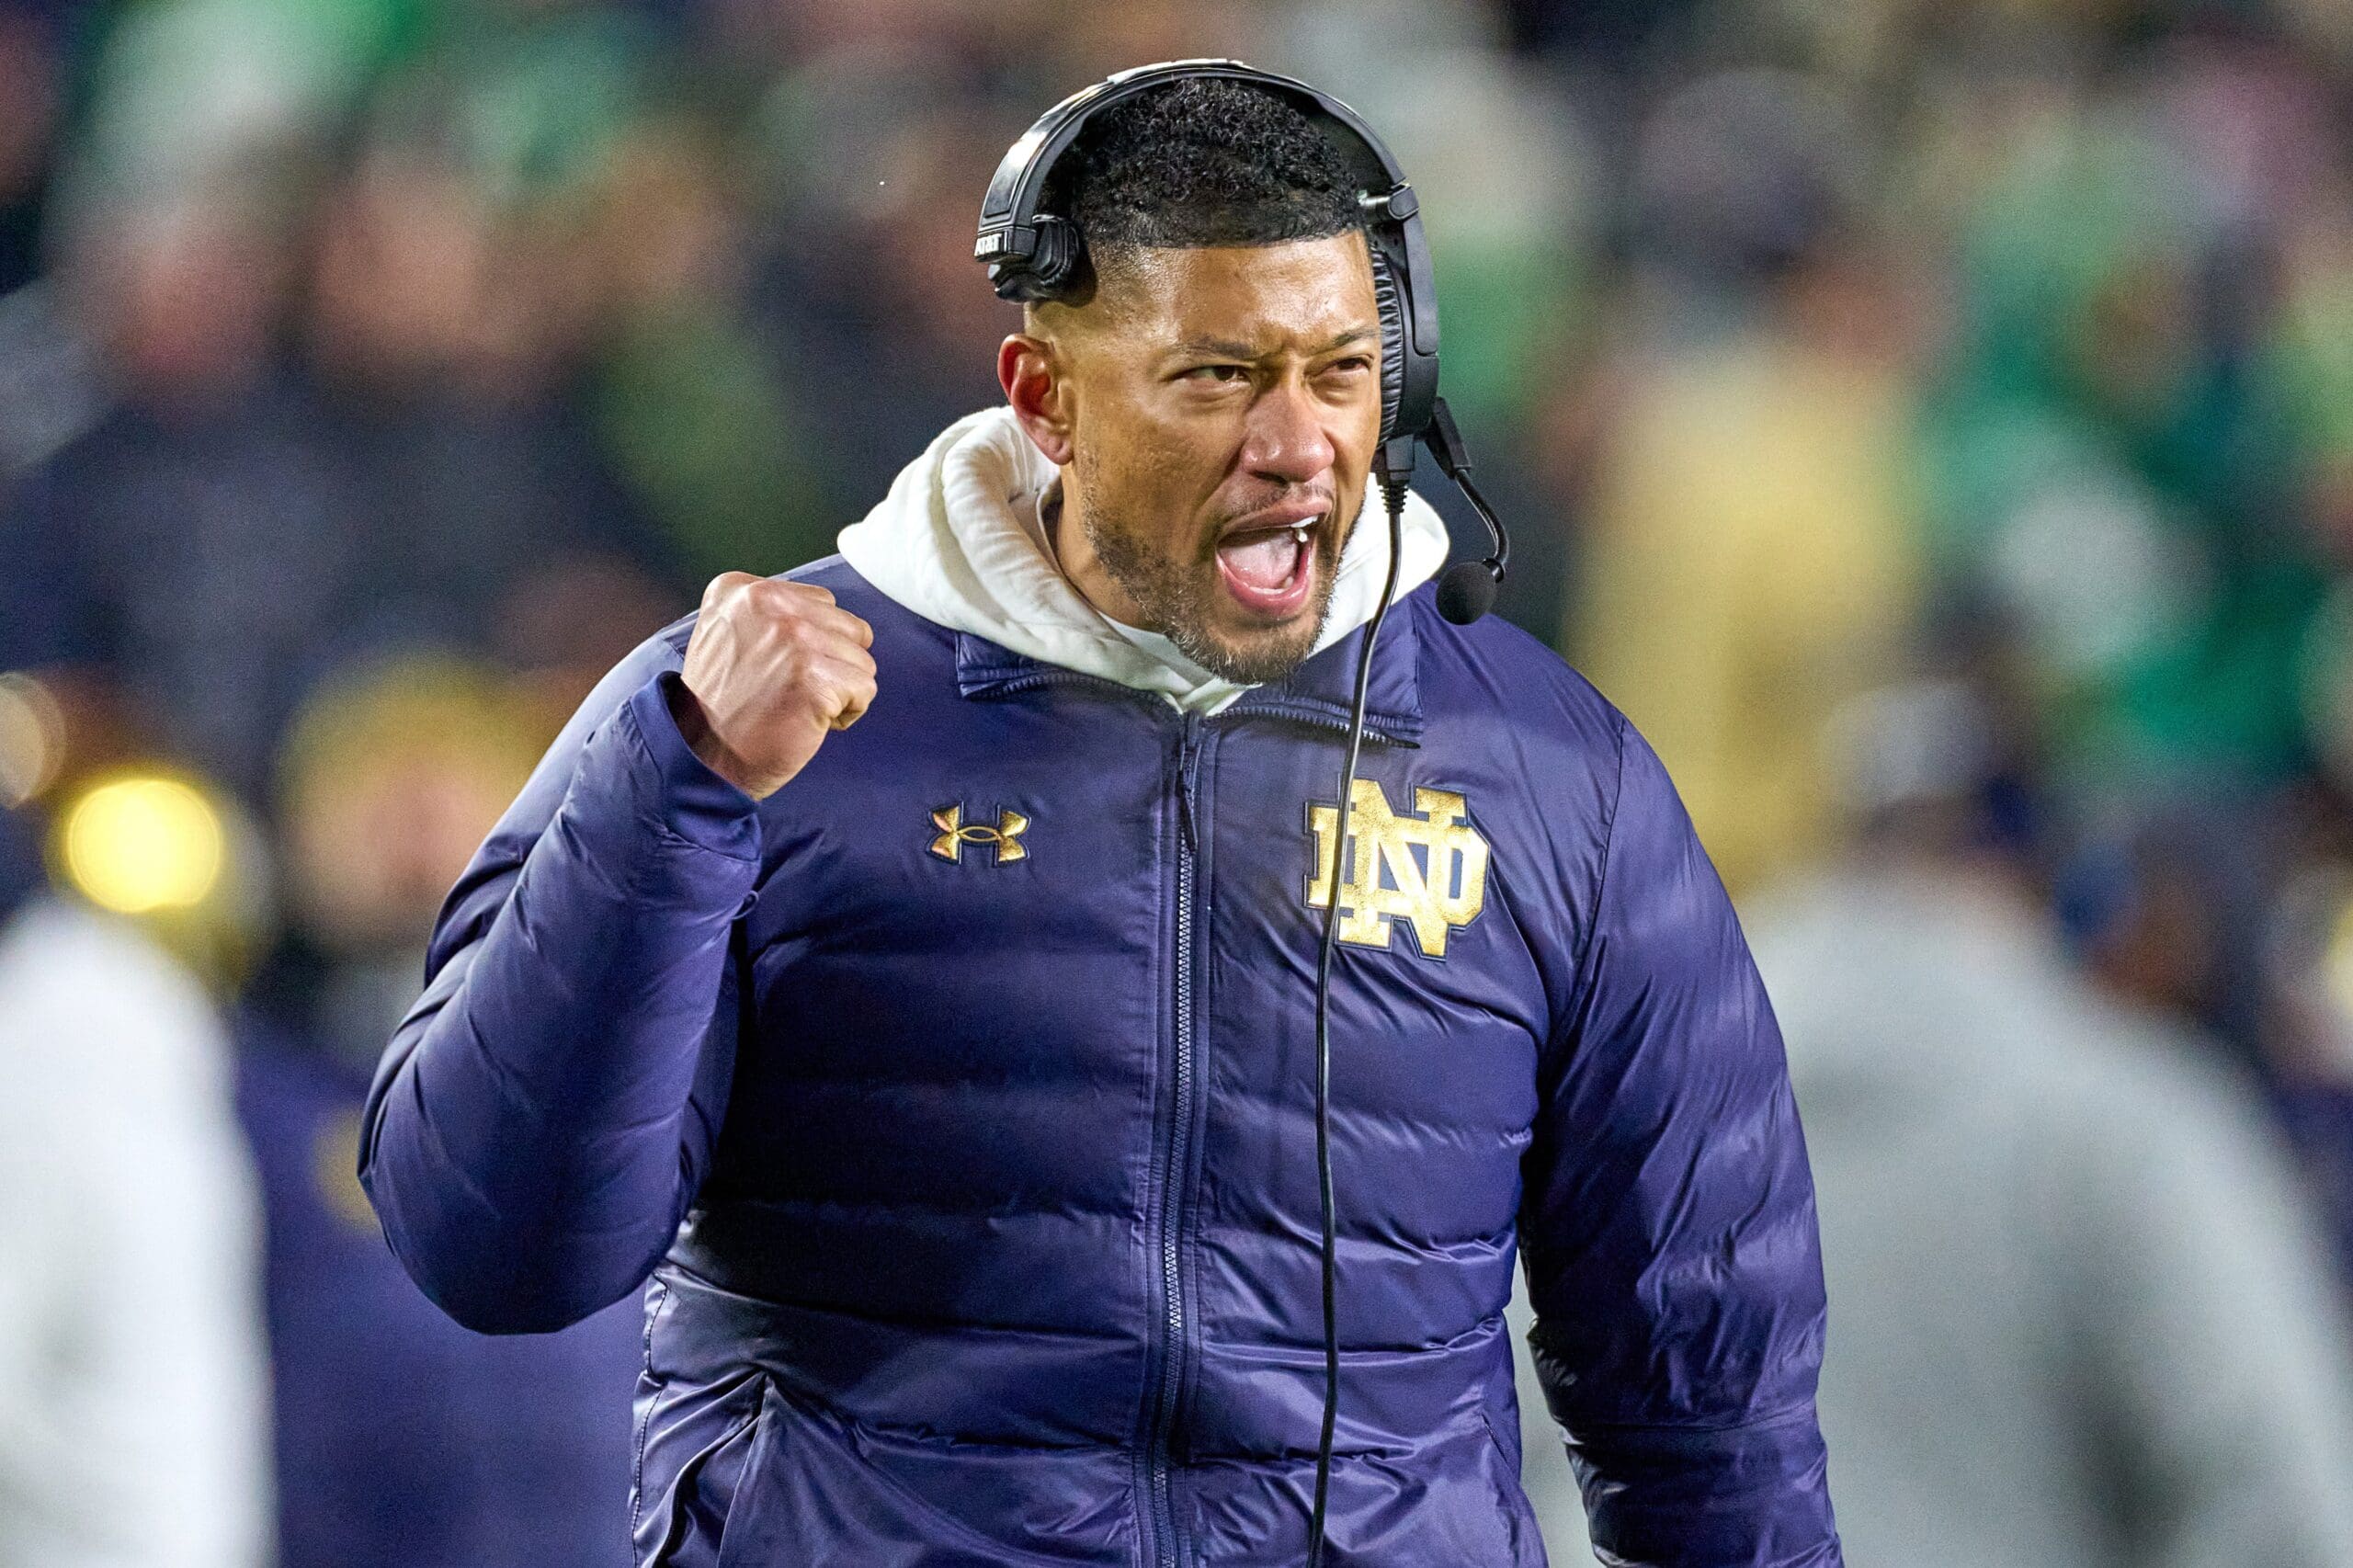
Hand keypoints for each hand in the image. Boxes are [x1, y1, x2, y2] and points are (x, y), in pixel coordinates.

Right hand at [667, 573, 876, 799]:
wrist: (705, 755)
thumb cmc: (724, 704)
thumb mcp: (728, 634)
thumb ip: (772, 614)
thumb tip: (828, 614)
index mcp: (742, 590)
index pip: (823, 602)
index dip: (813, 643)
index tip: (777, 668)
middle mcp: (767, 604)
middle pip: (850, 628)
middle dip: (832, 664)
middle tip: (790, 689)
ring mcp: (793, 638)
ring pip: (861, 660)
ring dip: (839, 690)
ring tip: (797, 705)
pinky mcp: (814, 676)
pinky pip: (864, 689)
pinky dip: (846, 713)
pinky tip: (809, 721)